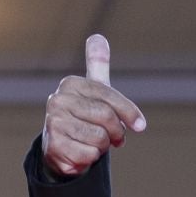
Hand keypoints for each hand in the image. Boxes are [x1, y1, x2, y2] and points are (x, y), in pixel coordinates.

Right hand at [42, 34, 145, 177]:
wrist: (61, 149)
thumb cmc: (83, 118)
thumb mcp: (93, 92)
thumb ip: (97, 66)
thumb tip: (98, 37)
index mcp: (71, 84)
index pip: (108, 95)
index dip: (128, 112)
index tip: (140, 126)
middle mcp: (59, 100)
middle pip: (106, 117)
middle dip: (116, 132)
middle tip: (115, 139)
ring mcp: (55, 122)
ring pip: (100, 138)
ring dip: (102, 147)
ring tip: (92, 143)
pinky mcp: (55, 146)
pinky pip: (90, 155)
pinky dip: (91, 159)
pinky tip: (82, 154)